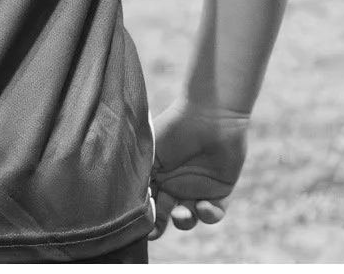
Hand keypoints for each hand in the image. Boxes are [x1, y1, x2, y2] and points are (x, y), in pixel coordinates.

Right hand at [149, 100, 248, 238]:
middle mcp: (176, 184)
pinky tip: (202, 206)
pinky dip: (208, 216)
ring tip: (182, 214)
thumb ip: (138, 176)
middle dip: (161, 225)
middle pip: (166, 215)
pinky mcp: (220, 190)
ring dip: (184, 221)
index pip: (148, 202)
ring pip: (189, 217)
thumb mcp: (149, 152)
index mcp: (157, 175)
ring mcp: (198, 189)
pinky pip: (214, 213)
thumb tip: (123, 201)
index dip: (144, 217)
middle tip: (157, 229)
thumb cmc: (174, 128)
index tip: (140, 227)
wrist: (209, 114)